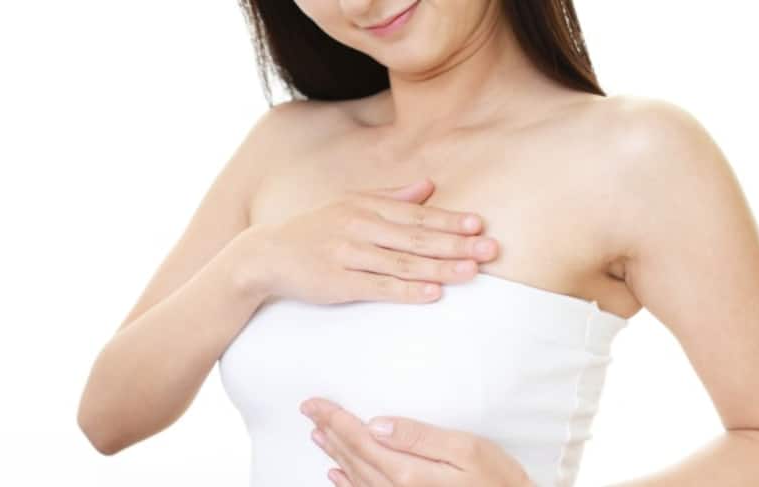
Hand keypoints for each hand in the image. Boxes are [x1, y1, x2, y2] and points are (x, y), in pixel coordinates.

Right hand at [245, 177, 500, 304]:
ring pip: (403, 263)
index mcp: (366, 207)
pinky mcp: (339, 282)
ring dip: (440, 268)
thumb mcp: (350, 204)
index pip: (416, 215)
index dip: (449, 220)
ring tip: (472, 271)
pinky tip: (432, 294)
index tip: (479, 224)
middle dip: (456, 244)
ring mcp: (349, 255)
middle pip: (416, 238)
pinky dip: (407, 291)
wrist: (268, 254)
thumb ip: (391, 197)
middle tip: (490, 248)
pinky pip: (379, 287)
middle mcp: (360, 227)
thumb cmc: (315, 230)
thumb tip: (429, 186)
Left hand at [299, 397, 535, 486]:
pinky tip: (337, 475)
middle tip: (309, 410)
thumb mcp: (466, 449)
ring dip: (335, 454)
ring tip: (319, 434)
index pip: (360, 439)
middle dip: (330, 431)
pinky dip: (348, 483)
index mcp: (408, 472)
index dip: (335, 419)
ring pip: (355, 477)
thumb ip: (419, 437)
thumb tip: (378, 424)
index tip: (314, 403)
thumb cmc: (499, 482)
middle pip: (353, 457)